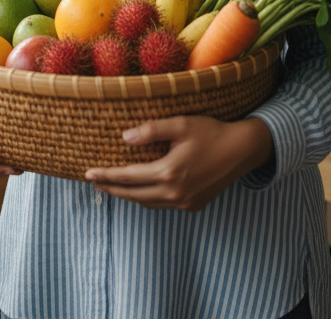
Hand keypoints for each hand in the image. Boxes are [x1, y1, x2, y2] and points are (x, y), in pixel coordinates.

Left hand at [84, 115, 273, 210]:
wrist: (242, 150)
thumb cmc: (211, 132)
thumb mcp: (180, 124)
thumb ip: (151, 130)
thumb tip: (125, 138)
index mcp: (169, 172)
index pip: (129, 177)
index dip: (107, 175)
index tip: (88, 173)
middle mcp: (176, 192)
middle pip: (134, 195)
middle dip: (112, 188)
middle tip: (94, 181)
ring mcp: (186, 202)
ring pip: (148, 203)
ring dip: (128, 195)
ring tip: (112, 185)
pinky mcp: (194, 205)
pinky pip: (162, 205)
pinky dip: (147, 199)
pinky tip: (140, 189)